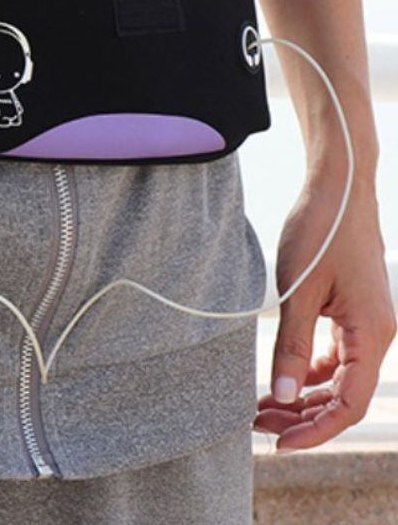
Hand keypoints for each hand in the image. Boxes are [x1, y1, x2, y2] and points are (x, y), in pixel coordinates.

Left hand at [255, 162, 395, 449]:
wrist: (337, 186)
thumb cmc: (320, 230)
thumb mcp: (297, 290)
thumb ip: (290, 345)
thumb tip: (279, 396)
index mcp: (370, 335)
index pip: (348, 404)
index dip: (314, 430)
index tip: (278, 444)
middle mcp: (374, 335)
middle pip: (342, 395)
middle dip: (301, 415)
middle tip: (255, 423)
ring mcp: (364, 323)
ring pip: (335, 377)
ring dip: (301, 394)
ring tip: (259, 405)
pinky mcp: (350, 310)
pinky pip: (332, 354)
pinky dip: (306, 369)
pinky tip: (278, 377)